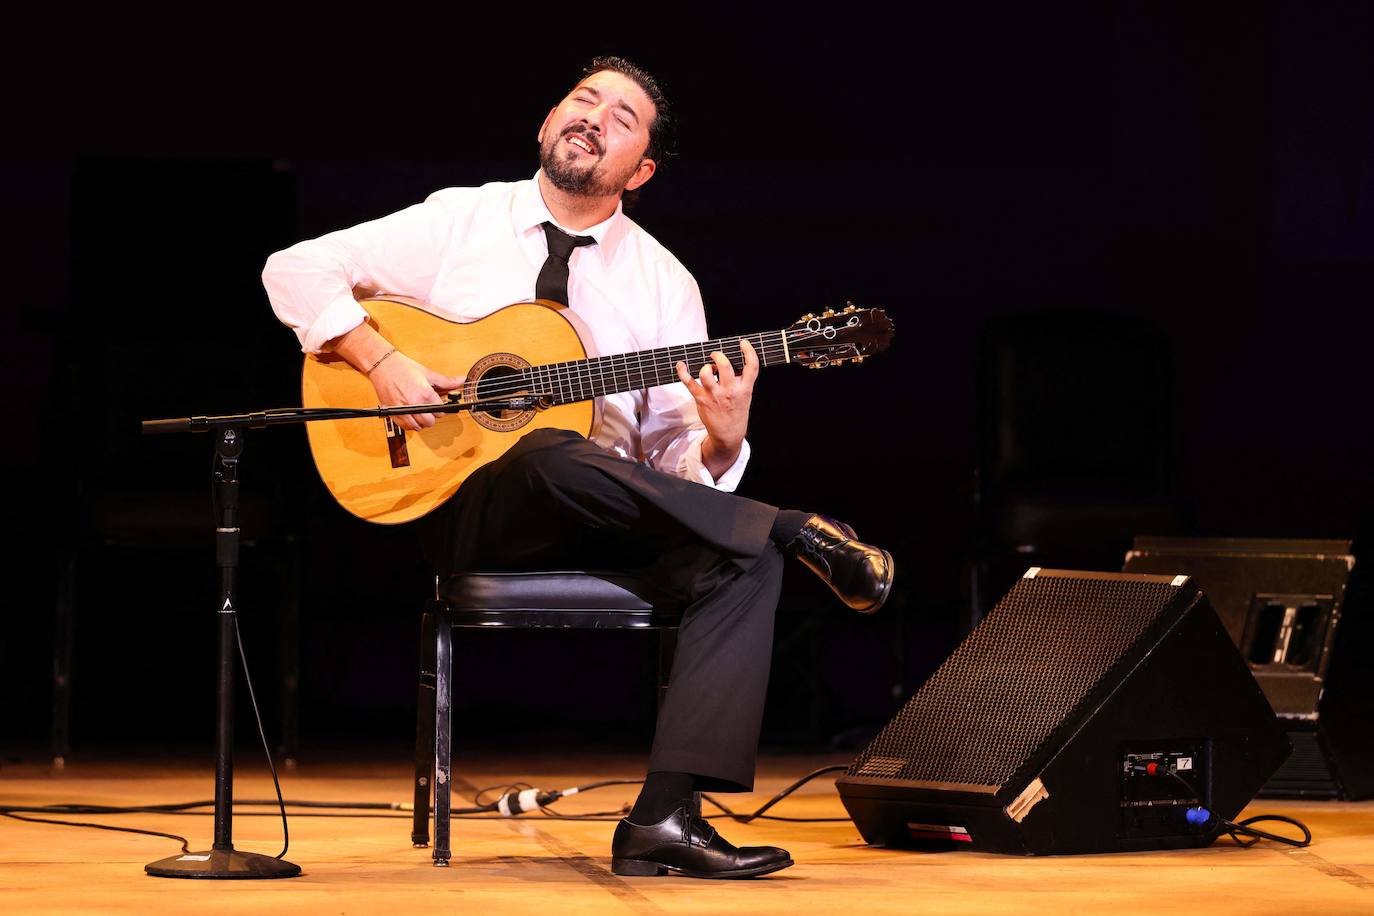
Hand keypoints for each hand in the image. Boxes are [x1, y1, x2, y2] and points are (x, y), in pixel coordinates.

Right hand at [368, 351, 464, 430]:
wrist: (383, 366)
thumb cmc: (403, 368)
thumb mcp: (427, 373)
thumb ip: (446, 381)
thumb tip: (462, 381)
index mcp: (424, 394)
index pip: (440, 411)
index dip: (440, 407)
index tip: (437, 402)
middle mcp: (413, 404)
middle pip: (430, 422)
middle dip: (432, 416)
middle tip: (429, 407)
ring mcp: (402, 411)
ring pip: (418, 427)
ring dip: (421, 421)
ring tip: (420, 410)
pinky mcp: (393, 414)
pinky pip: (406, 427)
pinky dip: (411, 424)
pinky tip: (412, 415)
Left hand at [675, 338, 757, 473]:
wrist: (728, 434)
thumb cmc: (736, 411)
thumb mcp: (745, 396)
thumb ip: (741, 380)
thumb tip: (728, 361)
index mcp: (744, 389)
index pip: (751, 367)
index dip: (748, 351)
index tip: (742, 343)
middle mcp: (730, 391)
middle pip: (724, 366)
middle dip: (718, 356)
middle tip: (715, 356)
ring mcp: (715, 395)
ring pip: (705, 373)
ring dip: (704, 366)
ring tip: (707, 369)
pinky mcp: (701, 399)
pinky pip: (689, 382)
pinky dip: (682, 371)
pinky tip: (681, 365)